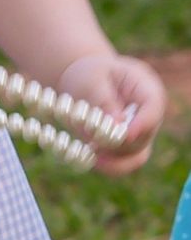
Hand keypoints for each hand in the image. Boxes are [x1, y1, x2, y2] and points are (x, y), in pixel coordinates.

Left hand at [57, 50, 165, 175]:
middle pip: (143, 137)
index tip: (124, 134)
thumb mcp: (93, 78)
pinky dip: (109, 166)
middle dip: (118, 143)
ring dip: (114, 160)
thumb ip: (104, 99)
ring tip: (93, 157)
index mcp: (146, 89)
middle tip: (95, 143)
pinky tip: (92, 160)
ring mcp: (139, 133)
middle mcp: (148, 115)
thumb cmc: (90, 73)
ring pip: (136, 156)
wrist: (85, 81)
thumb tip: (118, 125)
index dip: (142, 124)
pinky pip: (124, 164)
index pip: (153, 109)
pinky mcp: (126, 147)